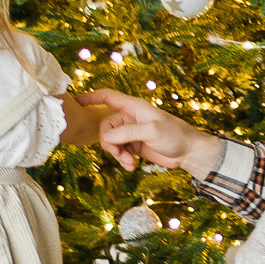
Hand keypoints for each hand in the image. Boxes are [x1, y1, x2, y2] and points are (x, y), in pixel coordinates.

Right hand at [82, 89, 221, 177]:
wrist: (189, 152)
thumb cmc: (174, 135)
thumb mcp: (151, 131)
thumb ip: (127, 133)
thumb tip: (105, 138)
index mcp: (133, 107)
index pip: (108, 97)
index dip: (91, 97)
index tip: (75, 101)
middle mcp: (130, 117)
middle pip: (105, 126)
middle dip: (110, 143)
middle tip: (120, 154)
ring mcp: (132, 132)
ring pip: (111, 141)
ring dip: (117, 154)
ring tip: (129, 163)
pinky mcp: (135, 145)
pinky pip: (120, 151)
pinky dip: (123, 159)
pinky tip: (132, 166)